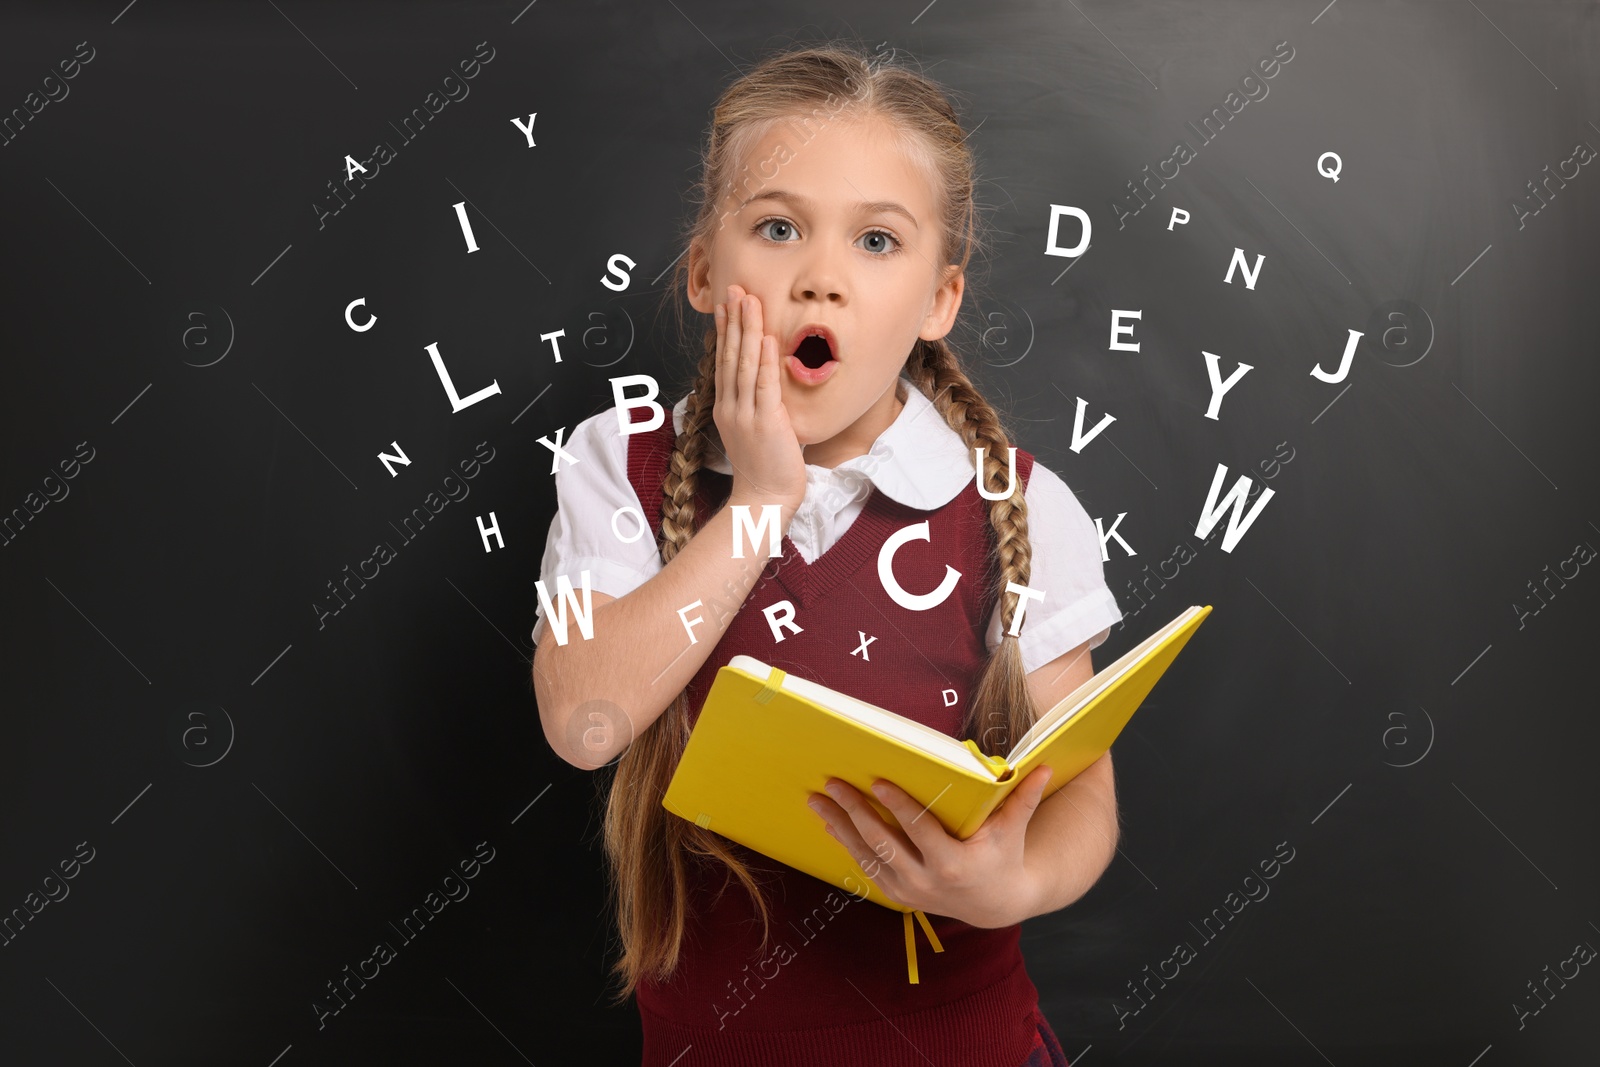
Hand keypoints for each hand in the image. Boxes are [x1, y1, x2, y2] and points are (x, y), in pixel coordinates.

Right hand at [713, 285, 806, 513]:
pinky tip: (765, 337)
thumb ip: (755, 407)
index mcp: (727, 408)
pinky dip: (763, 359)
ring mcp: (746, 414)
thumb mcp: (753, 433)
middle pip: (730, 355)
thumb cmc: (764, 470)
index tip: (726, 305)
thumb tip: (763, 384)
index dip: (725, 331)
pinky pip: (763, 385)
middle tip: (734, 289)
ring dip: (747, 329)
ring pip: (744, 364)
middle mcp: (732, 407)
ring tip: (748, 300)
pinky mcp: (765, 423)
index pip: (725, 362)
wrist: (764, 500)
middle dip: (733, 320)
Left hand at [806, 765, 1055, 928]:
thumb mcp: (1014, 830)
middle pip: (883, 843)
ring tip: (818, 802)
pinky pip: (866, 869)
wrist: (995, 904)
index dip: (897, 806)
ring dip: (839, 828)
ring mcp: (908, 891)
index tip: (876, 781)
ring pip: (867, 857)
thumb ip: (1024, 799)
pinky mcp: (898, 896)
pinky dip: (847, 846)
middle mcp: (926, 881)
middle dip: (854, 812)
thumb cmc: (1004, 857)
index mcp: (953, 863)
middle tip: (832, 785)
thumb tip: (1044, 766)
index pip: (919, 830)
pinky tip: (830, 824)